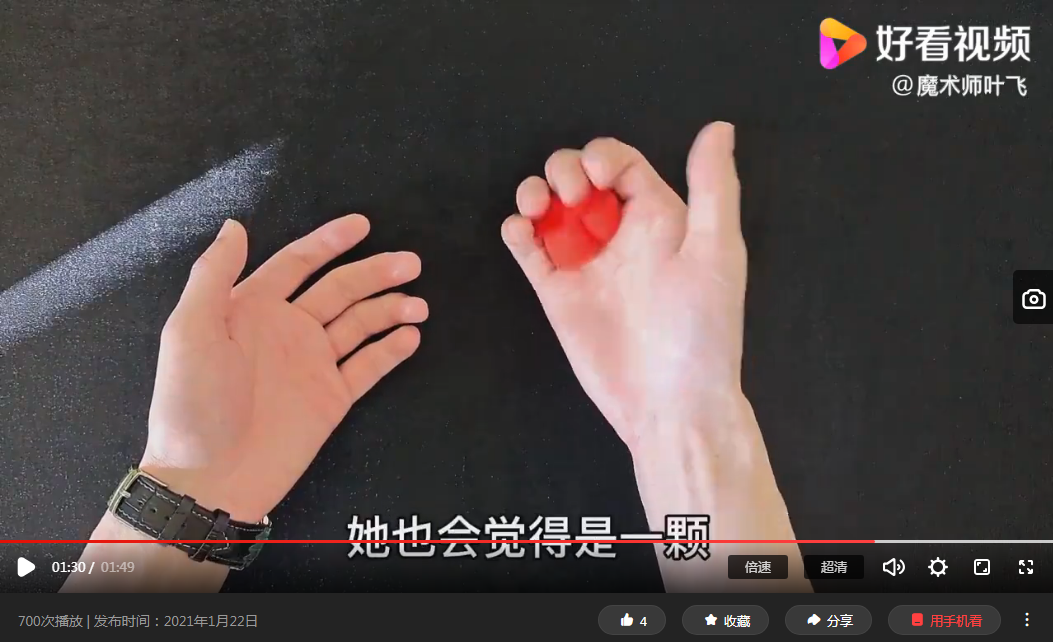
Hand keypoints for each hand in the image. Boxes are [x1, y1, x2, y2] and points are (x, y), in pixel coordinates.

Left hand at [142, 215, 427, 522]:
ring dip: (390, 309)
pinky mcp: (332, 398)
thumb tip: (235, 225)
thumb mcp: (189, 331)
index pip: (297, 263)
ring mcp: (312, 364)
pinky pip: (368, 366)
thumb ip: (213, 275)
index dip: (328, 242)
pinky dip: (391, 350)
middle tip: (410, 262)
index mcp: (252, 309)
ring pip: (360, 324)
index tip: (361, 224)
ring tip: (418, 305)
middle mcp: (287, 330)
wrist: (209, 478)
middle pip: (340, 289)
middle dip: (375, 273)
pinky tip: (410, 336)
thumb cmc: (191, 405)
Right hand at [501, 122, 745, 453]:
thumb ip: (712, 188)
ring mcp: (584, 262)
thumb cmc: (700, 328)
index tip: (595, 176)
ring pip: (549, 208)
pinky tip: (521, 230)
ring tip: (534, 207)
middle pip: (578, 177)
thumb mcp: (716, 252)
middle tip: (573, 197)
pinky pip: (528, 250)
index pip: (623, 165)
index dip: (602, 156)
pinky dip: (517, 232)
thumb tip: (718, 127)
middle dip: (565, 170)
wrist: (668, 402)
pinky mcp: (556, 291)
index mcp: (659, 218)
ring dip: (534, 192)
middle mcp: (619, 234)